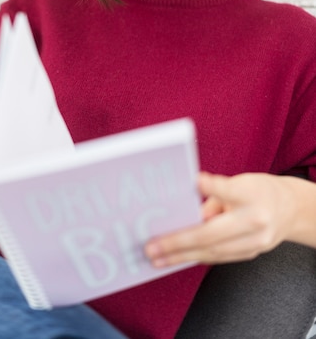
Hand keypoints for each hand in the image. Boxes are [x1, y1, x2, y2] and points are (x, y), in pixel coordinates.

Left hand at [145, 171, 296, 266]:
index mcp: (251, 195)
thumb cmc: (257, 190)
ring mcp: (255, 241)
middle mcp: (255, 220)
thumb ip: (215, 195)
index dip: (210, 187)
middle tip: (152, 247)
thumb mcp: (240, 182)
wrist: (290, 209)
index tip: (194, 181)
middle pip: (212, 234)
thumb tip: (190, 213)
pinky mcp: (250, 254)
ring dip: (181, 257)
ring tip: (157, 258)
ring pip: (212, 252)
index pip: (227, 190)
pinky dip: (195, 257)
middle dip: (178, 242)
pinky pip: (219, 258)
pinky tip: (177, 258)